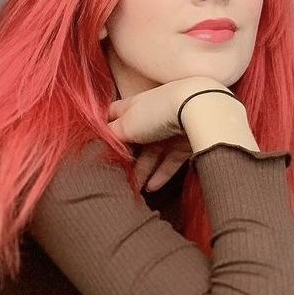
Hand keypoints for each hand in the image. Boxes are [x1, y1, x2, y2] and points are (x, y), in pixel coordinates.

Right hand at [107, 77, 233, 190]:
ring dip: (144, 170)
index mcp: (134, 105)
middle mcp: (151, 115)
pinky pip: (171, 161)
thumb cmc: (156, 112)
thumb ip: (111, 134)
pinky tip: (152, 188)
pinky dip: (162, 174)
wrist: (198, 110)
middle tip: (116, 176)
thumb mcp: (126, 124)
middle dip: (126, 156)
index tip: (95, 143)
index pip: (114, 113)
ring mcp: (169, 128)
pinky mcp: (186, 142)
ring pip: (153, 152)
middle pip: (135, 138)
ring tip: (135, 189)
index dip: (105, 126)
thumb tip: (100, 139)